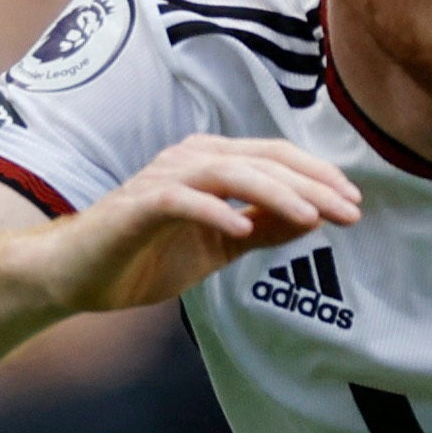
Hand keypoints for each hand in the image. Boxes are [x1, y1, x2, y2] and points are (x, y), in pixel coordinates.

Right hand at [39, 134, 363, 316]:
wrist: (76, 274)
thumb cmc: (146, 254)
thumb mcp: (220, 245)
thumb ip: (263, 229)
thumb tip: (315, 218)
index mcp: (212, 163)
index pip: (276, 158)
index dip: (319, 177)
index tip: (355, 203)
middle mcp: (190, 159)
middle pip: (261, 160)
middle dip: (312, 185)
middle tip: (350, 211)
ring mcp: (162, 179)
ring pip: (229, 172)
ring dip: (275, 193)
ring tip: (312, 217)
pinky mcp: (137, 206)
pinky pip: (181, 200)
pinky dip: (214, 210)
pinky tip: (242, 228)